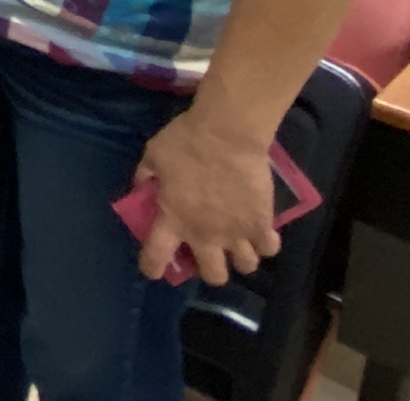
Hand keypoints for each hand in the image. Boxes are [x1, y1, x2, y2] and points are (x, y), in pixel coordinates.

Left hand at [134, 109, 280, 284]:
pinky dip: (266, 243)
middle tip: (209, 251)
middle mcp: (205, 235)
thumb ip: (145, 176)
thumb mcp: (152, 156)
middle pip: (214, 275)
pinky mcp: (262, 223)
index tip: (154, 270)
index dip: (153, 267)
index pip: (157, 256)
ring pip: (245, 266)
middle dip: (211, 269)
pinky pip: (269, 248)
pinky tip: (261, 232)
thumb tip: (140, 187)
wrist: (226, 134)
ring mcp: (237, 233)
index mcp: (173, 220)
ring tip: (237, 243)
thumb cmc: (185, 142)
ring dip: (241, 257)